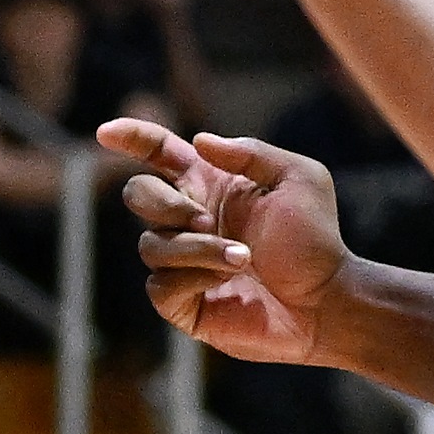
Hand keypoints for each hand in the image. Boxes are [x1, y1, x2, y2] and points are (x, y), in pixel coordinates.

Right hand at [105, 120, 349, 367]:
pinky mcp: (183, 302)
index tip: (107, 131)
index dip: (133, 138)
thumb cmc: (316, 239)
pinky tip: (228, 278)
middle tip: (206, 219)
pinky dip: (193, 277)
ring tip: (243, 257)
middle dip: (164, 203)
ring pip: (152, 244)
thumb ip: (251, 153)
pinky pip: (160, 285)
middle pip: (140, 195)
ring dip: (196, 247)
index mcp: (213, 185)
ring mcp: (184, 262)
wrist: (327, 300)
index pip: (160, 155)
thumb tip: (199, 140)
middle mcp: (192, 220)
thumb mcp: (299, 179)